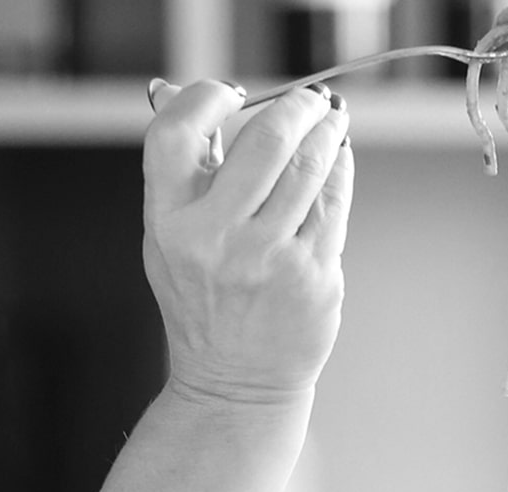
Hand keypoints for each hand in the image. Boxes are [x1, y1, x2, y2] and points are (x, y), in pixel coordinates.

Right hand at [142, 79, 352, 406]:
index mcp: (171, 224)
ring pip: (309, 171)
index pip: (178, 132)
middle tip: (307, 100)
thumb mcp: (168, 243)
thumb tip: (195, 101)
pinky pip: (333, 207)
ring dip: (325, 134)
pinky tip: (338, 159)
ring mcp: (273, 259)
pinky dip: (339, 174)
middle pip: (263, 142)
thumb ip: (181, 177)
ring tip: (330, 120)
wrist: (237, 383)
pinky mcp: (315, 276)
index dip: (207, 98)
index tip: (232, 93)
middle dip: (293, 109)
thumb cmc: (203, 306)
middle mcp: (220, 239)